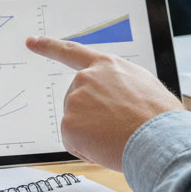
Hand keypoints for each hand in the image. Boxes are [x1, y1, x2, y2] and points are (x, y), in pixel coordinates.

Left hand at [25, 35, 182, 169]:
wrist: (159, 137)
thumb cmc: (159, 117)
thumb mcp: (142, 85)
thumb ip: (118, 83)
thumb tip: (113, 95)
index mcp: (107, 65)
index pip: (72, 52)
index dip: (49, 47)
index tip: (31, 42)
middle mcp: (87, 78)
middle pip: (76, 101)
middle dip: (90, 116)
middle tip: (117, 126)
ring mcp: (76, 100)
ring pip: (76, 124)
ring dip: (92, 134)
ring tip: (117, 135)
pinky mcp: (69, 123)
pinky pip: (74, 142)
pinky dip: (87, 149)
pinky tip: (107, 145)